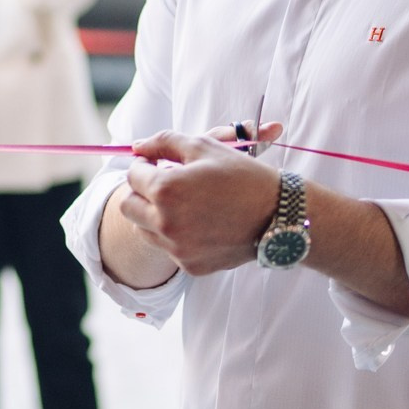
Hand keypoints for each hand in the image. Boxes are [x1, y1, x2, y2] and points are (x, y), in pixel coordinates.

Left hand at [114, 127, 285, 278]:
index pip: (133, 175)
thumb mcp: (204, 147)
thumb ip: (165, 142)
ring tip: (183, 203)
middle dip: (140, 191)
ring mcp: (178, 248)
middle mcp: (166, 223)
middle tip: (162, 184)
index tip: (159, 164)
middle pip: (128, 206)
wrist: (280, 216)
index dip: (145, 165)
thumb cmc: (243, 176)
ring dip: (153, 214)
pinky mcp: (191, 266)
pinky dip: (175, 235)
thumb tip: (137, 147)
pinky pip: (169, 248)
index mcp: (166, 190)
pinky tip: (201, 223)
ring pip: (143, 230)